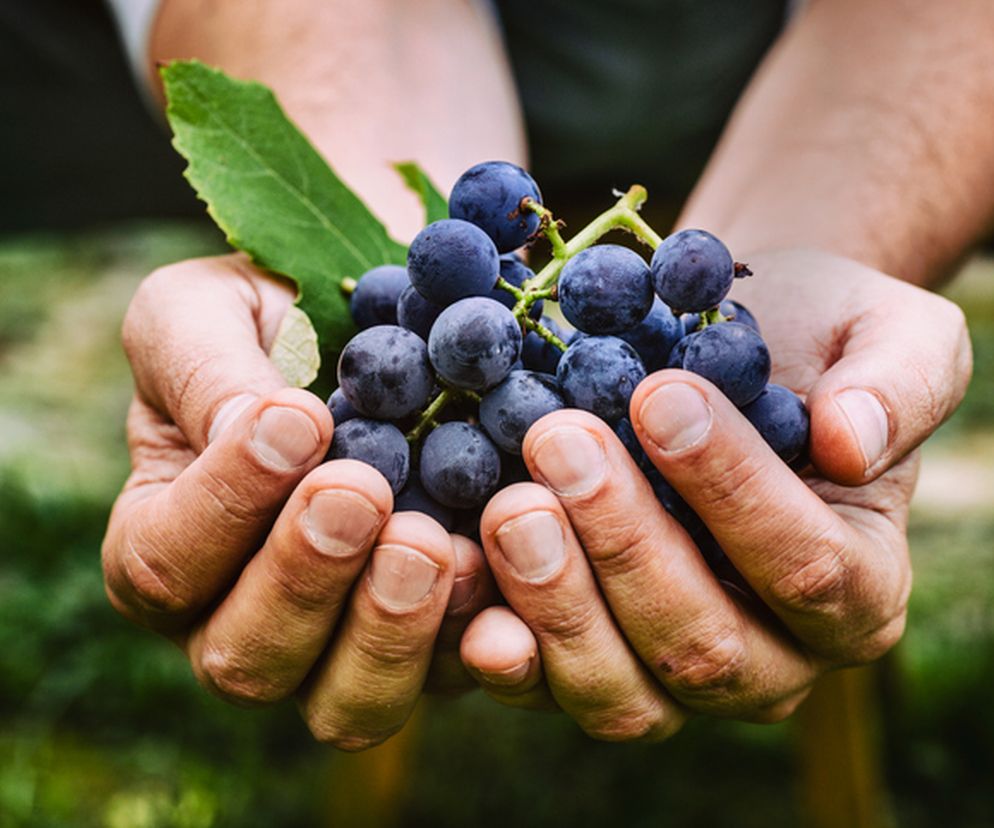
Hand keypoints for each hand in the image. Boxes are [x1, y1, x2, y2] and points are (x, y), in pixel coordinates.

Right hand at [102, 254, 495, 748]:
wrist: (372, 334)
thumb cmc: (268, 321)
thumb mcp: (205, 312)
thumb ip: (203, 370)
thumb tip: (256, 433)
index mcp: (166, 545)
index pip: (166, 562)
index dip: (227, 503)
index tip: (300, 416)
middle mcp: (240, 620)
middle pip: (249, 658)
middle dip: (306, 580)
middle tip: (361, 492)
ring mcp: (340, 646)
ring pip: (348, 703)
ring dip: (390, 631)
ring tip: (431, 542)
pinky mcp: (432, 643)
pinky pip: (452, 677)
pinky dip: (479, 640)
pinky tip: (503, 584)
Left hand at [460, 249, 970, 738]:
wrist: (719, 354)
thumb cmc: (810, 342)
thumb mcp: (888, 334)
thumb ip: (900, 385)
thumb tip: (854, 443)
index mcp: (856, 589)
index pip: (805, 567)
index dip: (731, 490)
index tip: (659, 395)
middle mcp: (768, 657)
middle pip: (701, 645)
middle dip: (625, 544)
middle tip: (561, 440)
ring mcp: (669, 674)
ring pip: (619, 692)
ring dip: (555, 601)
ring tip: (509, 502)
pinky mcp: (586, 659)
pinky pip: (542, 685)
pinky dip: (498, 647)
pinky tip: (461, 580)